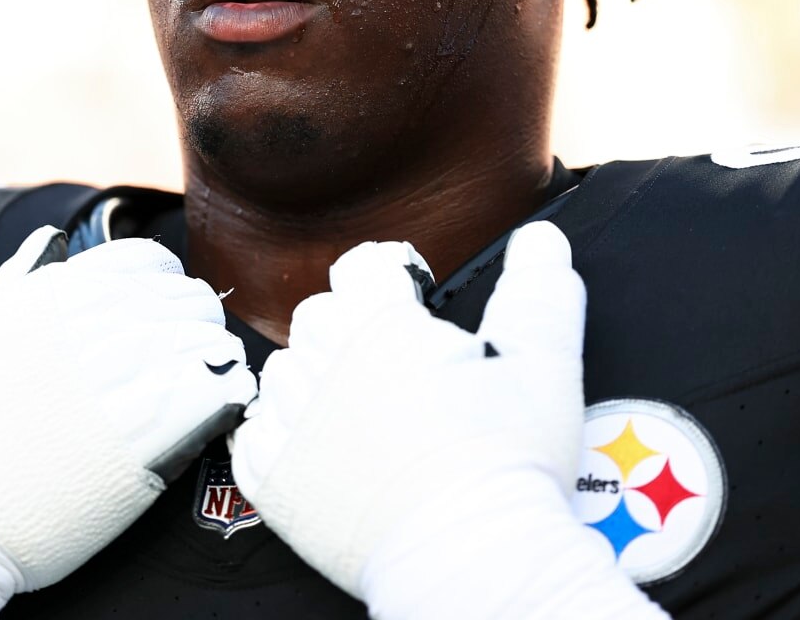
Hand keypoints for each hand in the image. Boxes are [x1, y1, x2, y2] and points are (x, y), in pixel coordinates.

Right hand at [0, 227, 256, 618]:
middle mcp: (89, 331)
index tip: (163, 304)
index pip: (145, 262)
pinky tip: (220, 403)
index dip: (164, 280)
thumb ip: (14, 280)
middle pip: (183, 300)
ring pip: (203, 343)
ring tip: (212, 370)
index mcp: (51, 298)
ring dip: (214, 353)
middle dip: (196, 317)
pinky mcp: (139, 444)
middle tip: (194, 342)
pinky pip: (210, 398)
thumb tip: (53, 242)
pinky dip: (224, 394)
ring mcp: (117, 384)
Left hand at [229, 221, 667, 619]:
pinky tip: (328, 454)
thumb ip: (538, 291)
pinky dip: (285, 439)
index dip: (392, 277)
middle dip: (353, 328)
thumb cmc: (507, 465)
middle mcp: (321, 364)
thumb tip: (539, 240)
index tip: (413, 301)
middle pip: (318, 316)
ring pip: (283, 373)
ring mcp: (289, 425)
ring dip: (316, 381)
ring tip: (367, 413)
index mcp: (378, 323)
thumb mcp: (543, 364)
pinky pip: (256, 437)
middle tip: (399, 367)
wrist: (471, 559)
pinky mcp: (271, 482)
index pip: (362, 266)